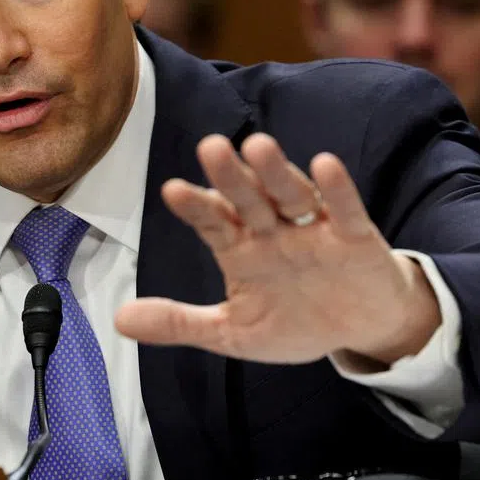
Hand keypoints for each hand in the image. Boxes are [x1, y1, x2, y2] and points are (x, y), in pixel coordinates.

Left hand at [115, 133, 439, 365]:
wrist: (361, 331)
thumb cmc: (295, 321)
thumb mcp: (233, 333)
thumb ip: (180, 322)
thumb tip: (118, 321)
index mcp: (240, 248)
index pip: (213, 221)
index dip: (195, 206)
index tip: (172, 190)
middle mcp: (272, 230)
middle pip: (249, 199)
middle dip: (231, 176)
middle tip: (211, 147)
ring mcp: (313, 230)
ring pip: (291, 195)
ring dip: (276, 172)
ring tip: (258, 146)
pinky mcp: (354, 237)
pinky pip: (344, 211)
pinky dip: (336, 190)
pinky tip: (324, 163)